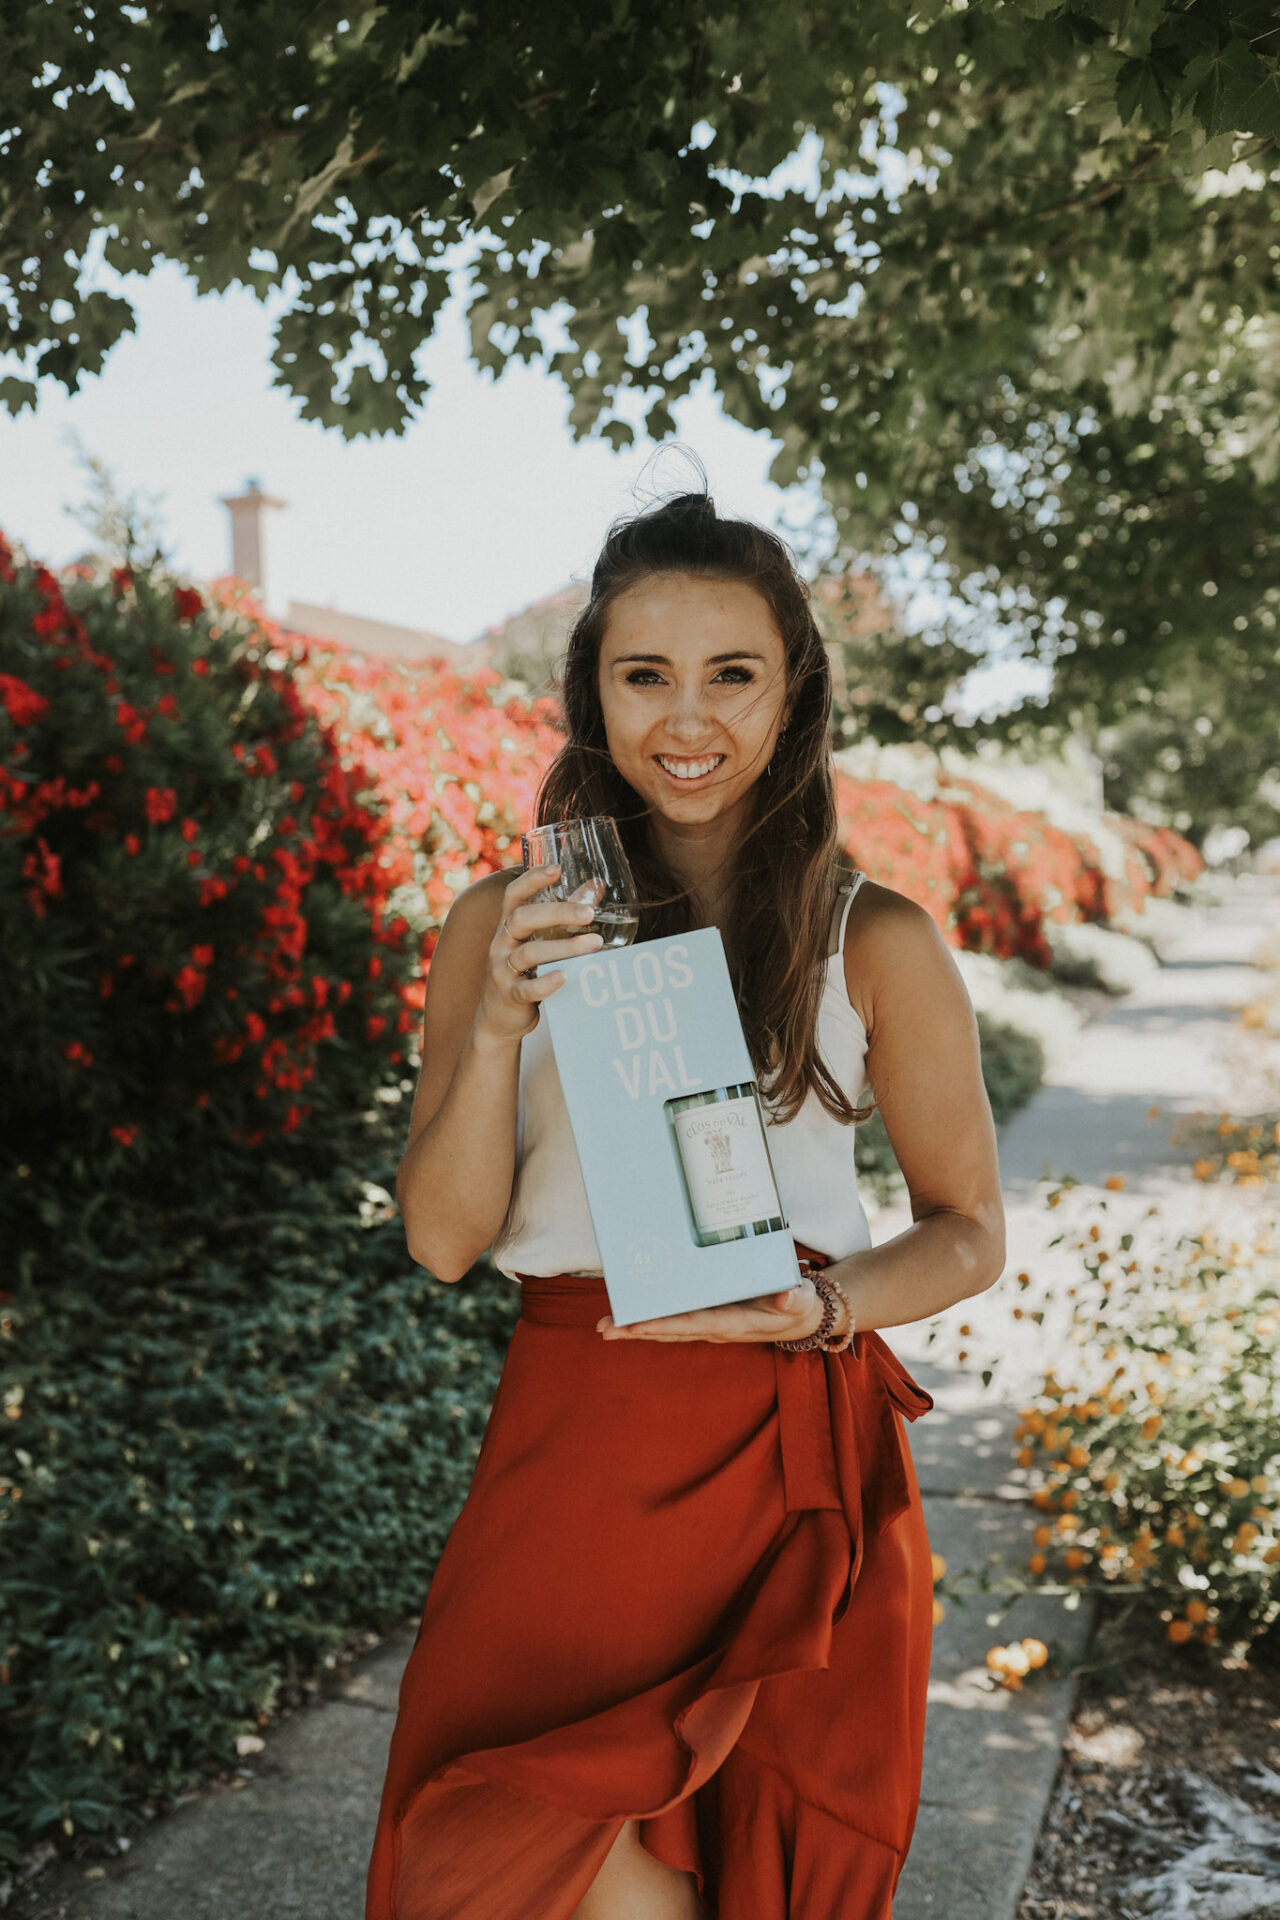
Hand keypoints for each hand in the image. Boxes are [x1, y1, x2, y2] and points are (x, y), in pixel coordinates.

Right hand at [474, 863, 603, 1043]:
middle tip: (589, 913)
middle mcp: (501, 943)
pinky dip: (546, 982)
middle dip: (557, 912)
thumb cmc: (524, 972)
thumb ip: (565, 915)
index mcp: (508, 926)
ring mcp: (502, 970)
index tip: (556, 868)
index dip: (532, 879)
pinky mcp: (510, 996)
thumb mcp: (539, 940)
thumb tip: (596, 887)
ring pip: (529, 953)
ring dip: (564, 947)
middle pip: (522, 919)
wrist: (498, 1018)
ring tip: (596, 944)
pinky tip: (566, 977)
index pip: (514, 894)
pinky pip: (526, 988)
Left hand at [596, 1276, 829, 1344]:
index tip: (636, 1325)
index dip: (663, 1325)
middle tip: (604, 1328)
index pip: (693, 1324)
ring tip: (606, 1327)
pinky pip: (675, 1321)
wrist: (801, 1318)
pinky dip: (652, 1321)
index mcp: (734, 1323)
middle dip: (637, 1330)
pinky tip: (630, 1320)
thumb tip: (788, 1297)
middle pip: (671, 1330)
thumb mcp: (801, 1300)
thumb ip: (794, 1299)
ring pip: (668, 1328)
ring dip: (637, 1329)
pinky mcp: (709, 1318)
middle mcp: (716, 1328)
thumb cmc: (799, 1305)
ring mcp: (710, 1325)